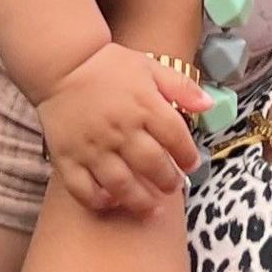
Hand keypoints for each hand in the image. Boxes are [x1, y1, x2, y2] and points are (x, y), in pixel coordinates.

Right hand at [33, 42, 203, 212]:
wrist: (62, 65)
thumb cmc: (109, 67)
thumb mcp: (150, 67)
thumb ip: (181, 87)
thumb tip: (209, 105)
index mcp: (143, 105)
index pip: (175, 137)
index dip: (187, 155)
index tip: (191, 164)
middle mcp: (120, 128)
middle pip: (152, 165)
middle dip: (168, 181)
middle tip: (172, 186)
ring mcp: (92, 146)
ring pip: (121, 184)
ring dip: (141, 200)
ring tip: (151, 206)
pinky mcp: (68, 157)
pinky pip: (83, 189)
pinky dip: (99, 201)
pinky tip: (112, 201)